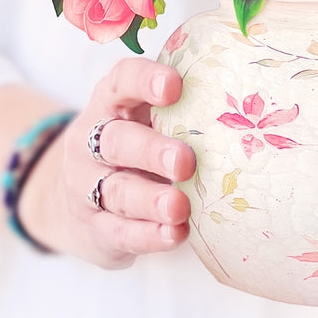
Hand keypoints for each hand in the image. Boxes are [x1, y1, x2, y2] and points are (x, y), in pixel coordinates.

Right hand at [18, 57, 195, 267]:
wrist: (76, 199)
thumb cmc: (132, 143)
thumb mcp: (141, 116)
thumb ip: (177, 104)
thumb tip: (241, 94)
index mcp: (109, 103)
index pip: (120, 82)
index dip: (144, 81)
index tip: (174, 87)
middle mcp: (91, 142)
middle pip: (116, 142)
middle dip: (151, 151)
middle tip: (185, 161)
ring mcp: (87, 187)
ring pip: (117, 192)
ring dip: (151, 200)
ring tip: (179, 206)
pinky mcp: (95, 228)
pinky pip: (119, 233)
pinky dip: (148, 235)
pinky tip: (175, 234)